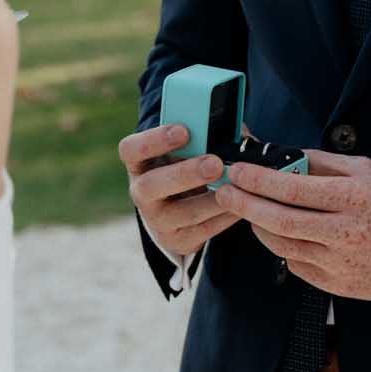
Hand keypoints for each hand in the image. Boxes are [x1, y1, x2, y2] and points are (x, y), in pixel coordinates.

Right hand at [118, 121, 242, 259]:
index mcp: (138, 163)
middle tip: (215, 163)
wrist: (178, 210)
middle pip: (151, 185)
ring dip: (210, 200)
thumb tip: (236, 132)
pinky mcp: (177, 240)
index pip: (131, 150)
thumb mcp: (185, 151)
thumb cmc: (185, 166)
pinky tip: (239, 206)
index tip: (184, 131)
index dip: (154, 140)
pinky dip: (223, 218)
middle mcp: (141, 192)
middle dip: (185, 174)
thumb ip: (204, 137)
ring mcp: (156, 220)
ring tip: (234, 187)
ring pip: (181, 213)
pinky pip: (202, 231)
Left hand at [212, 149, 370, 302]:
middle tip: (224, 192)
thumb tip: (282, 155)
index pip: (292, 189)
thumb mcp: (366, 171)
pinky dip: (283, 247)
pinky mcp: (337, 285)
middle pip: (279, 221)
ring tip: (249, 211)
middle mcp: (344, 233)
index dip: (257, 180)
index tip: (237, 171)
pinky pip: (296, 265)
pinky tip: (280, 233)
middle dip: (244, 205)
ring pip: (282, 246)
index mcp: (352, 199)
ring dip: (258, 227)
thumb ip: (322, 163)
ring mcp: (339, 263)